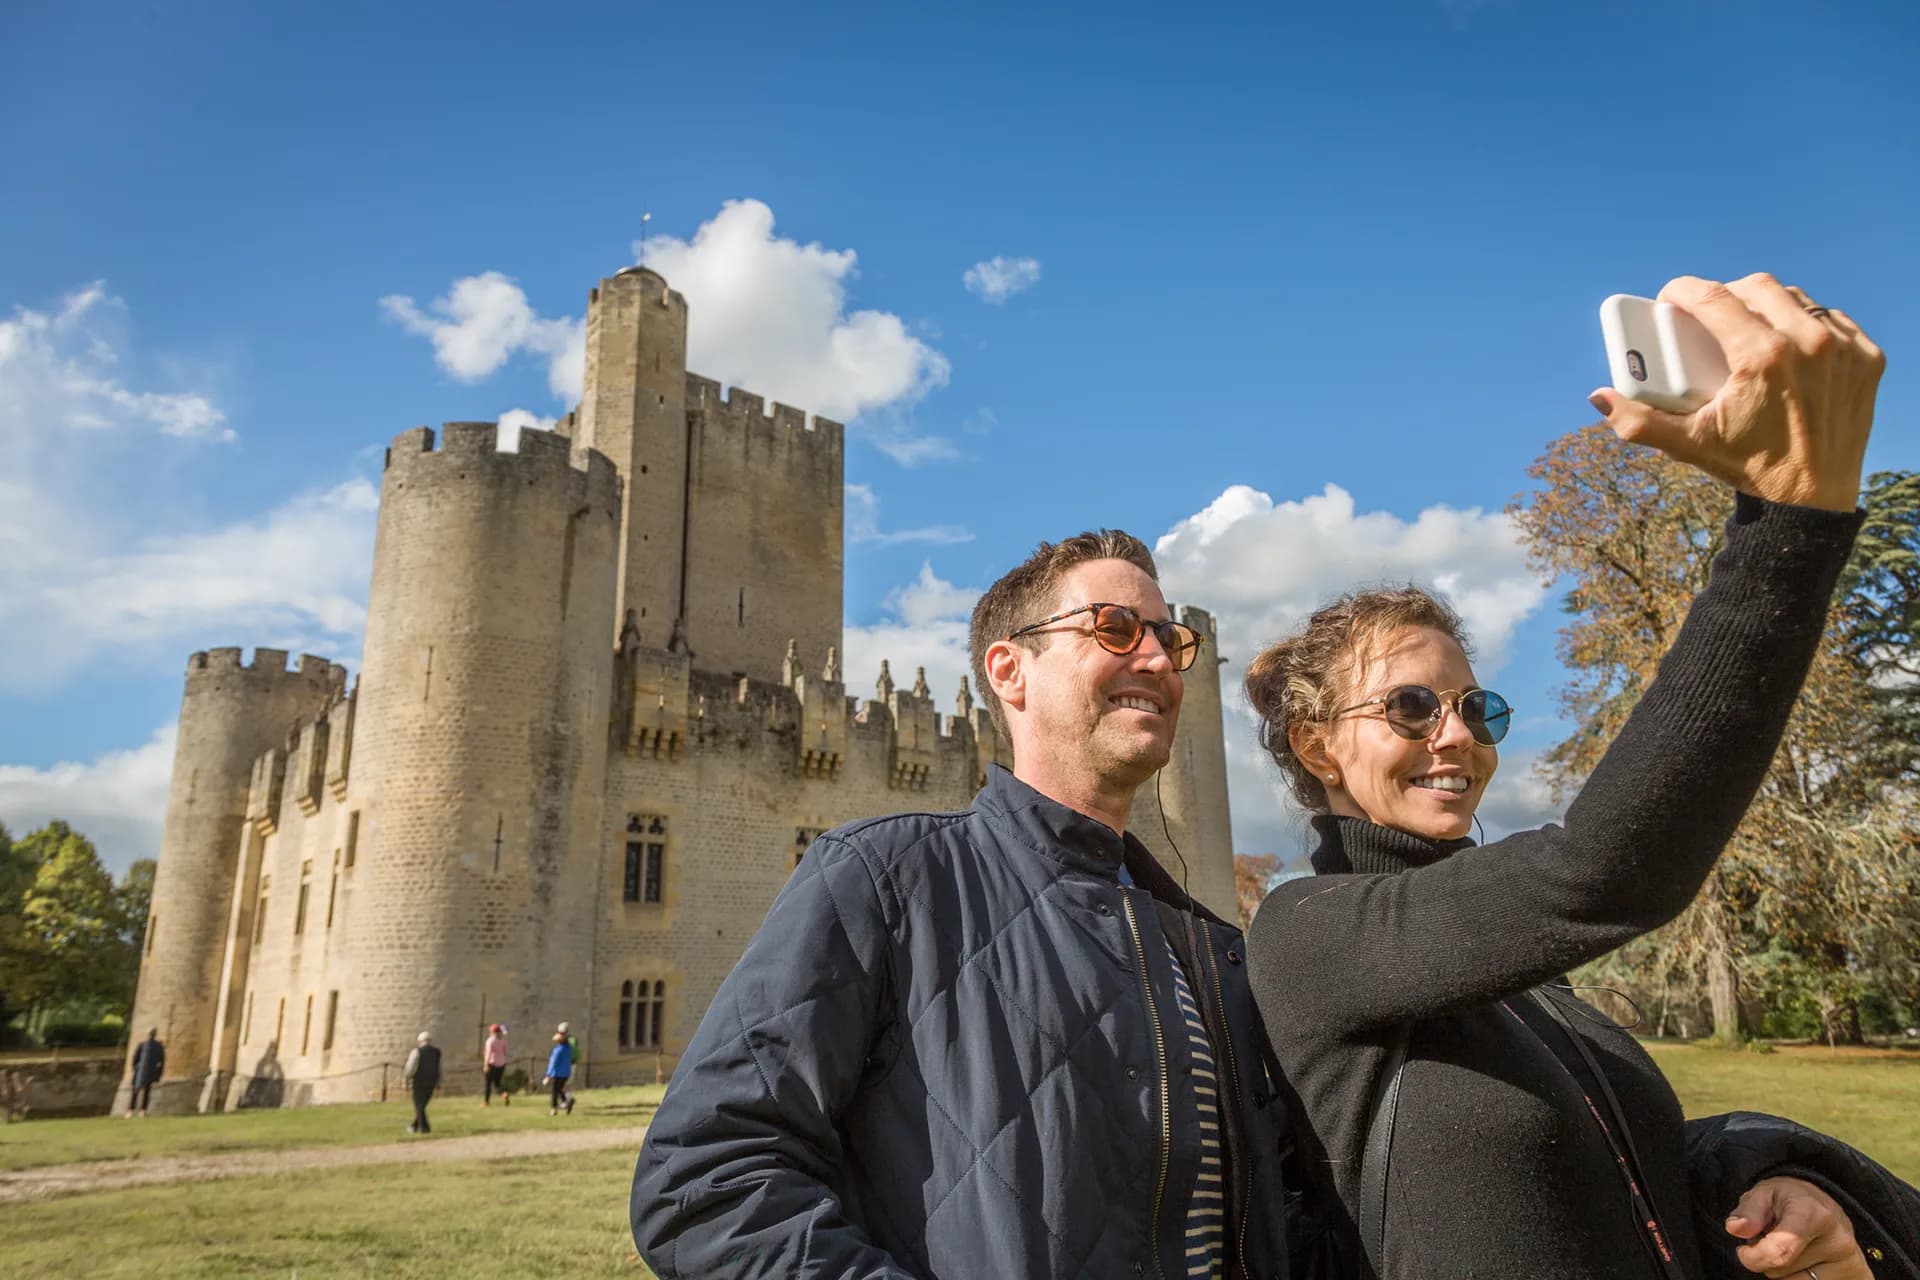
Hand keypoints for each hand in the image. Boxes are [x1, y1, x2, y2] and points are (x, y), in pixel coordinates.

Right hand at [1590, 273, 1884, 511]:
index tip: (1670, 298)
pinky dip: (1808, 322)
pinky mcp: (1867, 358)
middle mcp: (1808, 344)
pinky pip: (1832, 319)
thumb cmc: (1750, 467)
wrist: (1812, 499)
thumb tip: (1600, 398)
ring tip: (1747, 324)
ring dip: (1767, 304)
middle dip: (1725, 292)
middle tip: (1707, 314)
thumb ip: (1638, 422)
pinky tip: (1790, 339)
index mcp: (1762, 357)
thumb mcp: (1689, 445)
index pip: (1714, 298)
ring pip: (1797, 299)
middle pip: (1757, 287)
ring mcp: (1843, 349)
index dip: (1684, 290)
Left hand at [1724, 1176, 1872, 1278]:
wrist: (1826, 1205)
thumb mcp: (1764, 1193)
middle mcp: (1838, 1240)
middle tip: (1775, 1239)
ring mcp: (1851, 1262)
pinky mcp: (1857, 1276)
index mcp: (1813, 1214)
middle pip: (1780, 1273)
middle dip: (1767, 1260)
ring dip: (1783, 1272)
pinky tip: (1805, 1262)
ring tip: (1790, 1249)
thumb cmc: (1790, 1199)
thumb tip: (1735, 1228)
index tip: (1744, 1250)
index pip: (1778, 1252)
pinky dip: (1801, 1278)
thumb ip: (1749, 1211)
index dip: (1752, 1257)